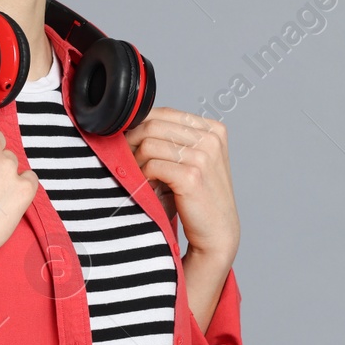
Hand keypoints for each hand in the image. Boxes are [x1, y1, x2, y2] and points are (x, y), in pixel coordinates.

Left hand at [124, 107, 238, 260]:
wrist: (218, 232)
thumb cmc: (200, 197)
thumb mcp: (195, 160)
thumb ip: (175, 139)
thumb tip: (132, 122)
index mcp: (213, 129)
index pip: (164, 112)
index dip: (140, 125)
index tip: (129, 142)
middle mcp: (211, 138)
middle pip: (154, 125)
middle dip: (132, 142)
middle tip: (126, 160)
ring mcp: (203, 156)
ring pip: (149, 144)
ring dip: (136, 162)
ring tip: (140, 176)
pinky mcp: (192, 176)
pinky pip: (151, 165)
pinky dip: (143, 176)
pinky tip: (148, 186)